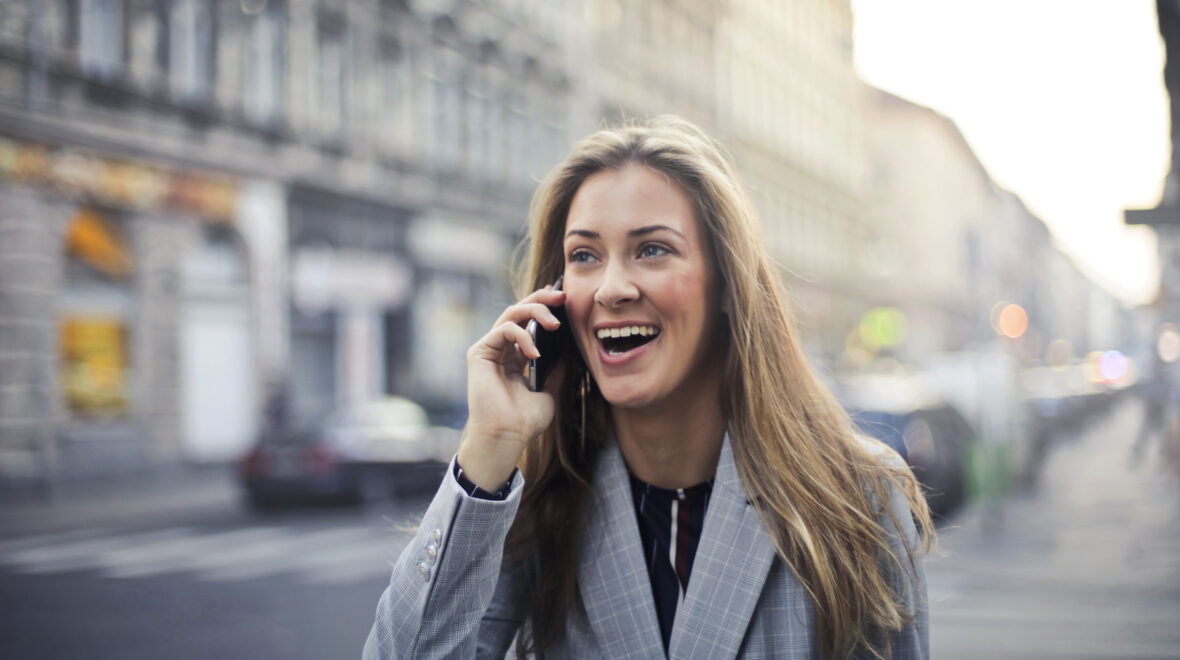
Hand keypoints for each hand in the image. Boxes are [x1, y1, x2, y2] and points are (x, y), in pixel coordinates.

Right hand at [457, 285, 566, 490]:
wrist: (508, 436)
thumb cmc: (525, 420)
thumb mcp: (549, 391)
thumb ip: (555, 371)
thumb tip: (567, 353)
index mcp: (515, 356)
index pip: (529, 322)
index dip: (544, 306)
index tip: (563, 300)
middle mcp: (501, 349)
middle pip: (519, 311)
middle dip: (541, 299)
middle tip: (562, 297)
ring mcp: (489, 349)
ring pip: (511, 313)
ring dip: (535, 311)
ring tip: (554, 323)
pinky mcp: (479, 353)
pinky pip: (502, 330)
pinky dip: (521, 335)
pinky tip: (535, 353)